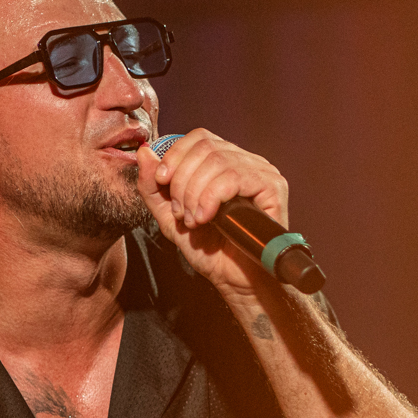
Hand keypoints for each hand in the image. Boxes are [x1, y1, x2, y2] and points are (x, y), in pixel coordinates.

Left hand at [133, 130, 290, 303]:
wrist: (234, 279)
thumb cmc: (209, 250)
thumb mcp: (169, 217)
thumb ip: (153, 187)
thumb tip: (144, 152)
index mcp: (225, 162)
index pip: (198, 138)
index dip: (175, 156)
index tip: (162, 182)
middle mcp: (246, 161)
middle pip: (205, 147)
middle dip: (182, 181)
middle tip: (180, 213)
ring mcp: (262, 172)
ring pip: (218, 161)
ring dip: (195, 193)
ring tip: (193, 221)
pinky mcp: (273, 187)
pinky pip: (235, 177)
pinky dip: (212, 197)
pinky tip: (207, 218)